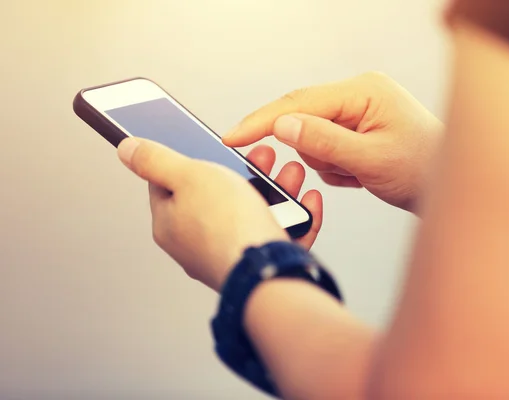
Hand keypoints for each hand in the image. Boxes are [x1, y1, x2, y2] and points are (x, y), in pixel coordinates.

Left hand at [116, 137, 321, 290]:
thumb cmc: (226, 225)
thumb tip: (126, 149)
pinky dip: (294, 217)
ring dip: (275, 189)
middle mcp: (197, 243)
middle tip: (261, 156)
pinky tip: (306, 203)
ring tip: (290, 173)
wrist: (267, 273)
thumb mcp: (188, 175)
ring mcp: (229, 253)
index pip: (170, 183)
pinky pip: (277, 234)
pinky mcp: (259, 263)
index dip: (190, 159)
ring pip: (252, 214)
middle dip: (244, 171)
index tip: (209, 145)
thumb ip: (156, 160)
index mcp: (171, 222)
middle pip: (218, 196)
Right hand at [222, 71, 442, 212]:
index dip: (262, 121)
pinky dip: (335, 167)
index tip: (232, 137)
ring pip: (313, 138)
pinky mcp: (357, 129)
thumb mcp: (372, 160)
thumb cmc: (423, 170)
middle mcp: (359, 95)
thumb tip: (281, 126)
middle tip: (337, 169)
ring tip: (358, 173)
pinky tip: (360, 174)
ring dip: (327, 162)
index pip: (300, 102)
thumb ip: (325, 141)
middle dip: (310, 149)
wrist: (454, 189)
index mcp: (364, 91)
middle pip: (304, 117)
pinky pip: (326, 149)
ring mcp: (358, 112)